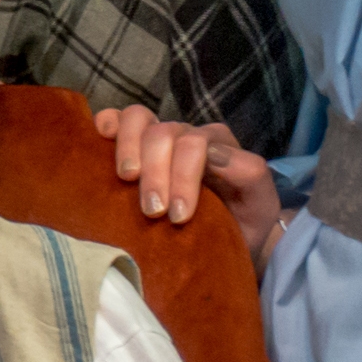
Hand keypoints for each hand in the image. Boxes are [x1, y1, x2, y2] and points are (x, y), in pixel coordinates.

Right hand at [97, 107, 283, 259]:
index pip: (195, 143)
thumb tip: (211, 156)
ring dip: (129, 148)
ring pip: (137, 118)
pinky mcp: (131, 147)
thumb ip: (249, 173)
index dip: (183, 176)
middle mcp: (186, 135)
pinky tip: (100, 141)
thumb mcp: (261, 203)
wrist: (226, 242)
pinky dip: (106, 125)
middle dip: (156, 172)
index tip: (178, 216)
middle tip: (153, 211)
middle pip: (163, 133)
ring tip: (127, 178)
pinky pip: (115, 120)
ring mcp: (157, 138)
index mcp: (217, 145)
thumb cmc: (242, 225)